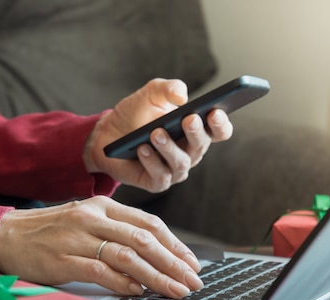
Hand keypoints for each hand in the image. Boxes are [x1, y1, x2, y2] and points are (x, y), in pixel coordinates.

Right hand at [0, 196, 202, 297]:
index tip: (192, 263)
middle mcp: (92, 218)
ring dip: (156, 276)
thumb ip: (118, 231)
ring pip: (127, 256)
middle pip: (143, 240)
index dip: (175, 244)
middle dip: (173, 263)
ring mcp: (76, 238)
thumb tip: (156, 254)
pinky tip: (138, 291)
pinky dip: (122, 283)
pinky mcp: (61, 260)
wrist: (6, 235)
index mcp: (102, 206)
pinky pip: (99, 271)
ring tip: (174, 290)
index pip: (148, 224)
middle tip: (192, 281)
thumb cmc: (51, 231)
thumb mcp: (87, 220)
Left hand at [83, 78, 232, 192]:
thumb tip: (181, 96)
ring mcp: (174, 169)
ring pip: (181, 163)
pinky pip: (160, 176)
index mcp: (196, 130)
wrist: (108, 133)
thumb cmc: (135, 114)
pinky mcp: (156, 182)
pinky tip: (142, 148)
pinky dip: (152, 162)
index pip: (219, 131)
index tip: (215, 112)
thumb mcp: (150, 94)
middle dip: (196, 132)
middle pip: (201, 146)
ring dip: (170, 148)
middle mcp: (189, 152)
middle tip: (189, 119)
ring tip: (156, 133)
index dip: (221, 124)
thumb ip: (168, 88)